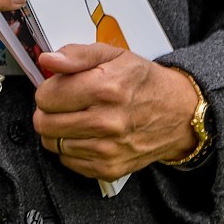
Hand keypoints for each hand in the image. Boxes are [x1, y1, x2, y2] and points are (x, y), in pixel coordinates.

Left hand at [33, 44, 198, 180]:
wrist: (178, 113)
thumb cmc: (143, 81)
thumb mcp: (112, 54)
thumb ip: (75, 54)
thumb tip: (47, 60)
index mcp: (104, 88)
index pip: (46, 96)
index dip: (46, 89)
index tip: (56, 87)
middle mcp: (107, 122)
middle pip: (44, 123)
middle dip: (46, 110)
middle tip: (61, 104)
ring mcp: (109, 149)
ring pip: (53, 143)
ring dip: (57, 130)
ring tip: (75, 117)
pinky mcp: (111, 168)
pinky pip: (68, 162)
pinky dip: (69, 149)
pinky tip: (84, 135)